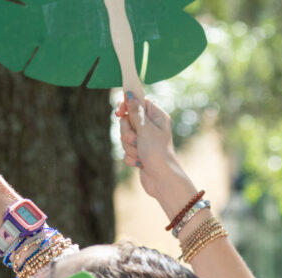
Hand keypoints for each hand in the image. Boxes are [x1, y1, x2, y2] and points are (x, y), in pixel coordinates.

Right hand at [116, 94, 198, 215]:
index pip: (138, 102)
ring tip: (140, 153)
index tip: (119, 112)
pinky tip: (141, 163)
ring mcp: (145, 141)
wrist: (162, 180)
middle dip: (127, 132)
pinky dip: (131, 157)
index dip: (127, 106)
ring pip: (125, 136)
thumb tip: (129, 93)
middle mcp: (151, 127)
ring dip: (129, 146)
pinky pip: (126, 150)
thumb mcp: (145, 128)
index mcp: (157, 117)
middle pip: (127, 120)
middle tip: (136, 139)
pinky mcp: (140, 154)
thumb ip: (135, 111)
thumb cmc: (157, 152)